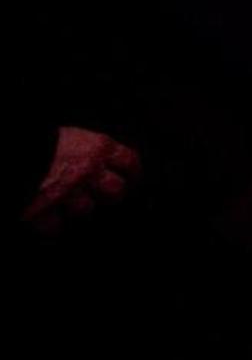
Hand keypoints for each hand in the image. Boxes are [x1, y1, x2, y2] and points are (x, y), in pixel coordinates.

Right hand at [22, 127, 139, 233]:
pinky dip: (49, 225)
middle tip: (102, 194)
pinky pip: (54, 226)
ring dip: (76, 207)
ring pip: (86, 209)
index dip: (132, 172)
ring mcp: (68, 193)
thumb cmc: (35, 138)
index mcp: (96, 147)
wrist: (7, 152)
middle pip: (116, 191)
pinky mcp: (44, 211)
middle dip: (110, 194)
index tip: (132, 177)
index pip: (129, 160)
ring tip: (67, 202)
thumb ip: (83, 146)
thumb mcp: (66, 133)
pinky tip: (46, 219)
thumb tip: (91, 157)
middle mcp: (88, 171)